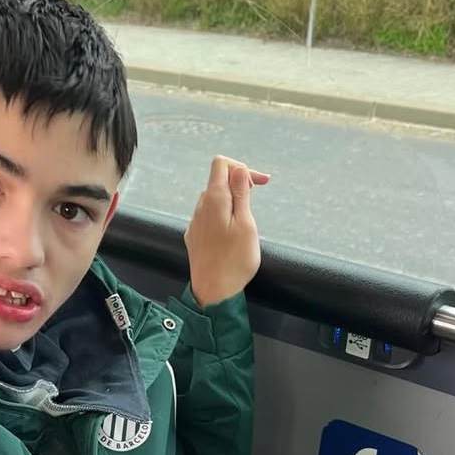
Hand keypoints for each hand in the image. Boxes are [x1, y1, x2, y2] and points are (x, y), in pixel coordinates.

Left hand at [184, 155, 268, 307]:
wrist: (213, 291)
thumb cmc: (235, 260)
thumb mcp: (246, 223)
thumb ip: (241, 193)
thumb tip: (239, 169)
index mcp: (214, 199)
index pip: (221, 164)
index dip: (242, 168)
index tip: (259, 184)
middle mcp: (200, 207)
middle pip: (218, 180)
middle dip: (239, 184)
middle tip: (256, 200)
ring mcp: (195, 221)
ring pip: (213, 199)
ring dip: (231, 200)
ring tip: (245, 219)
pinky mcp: (194, 235)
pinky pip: (208, 215)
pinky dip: (222, 214)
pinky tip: (231, 232)